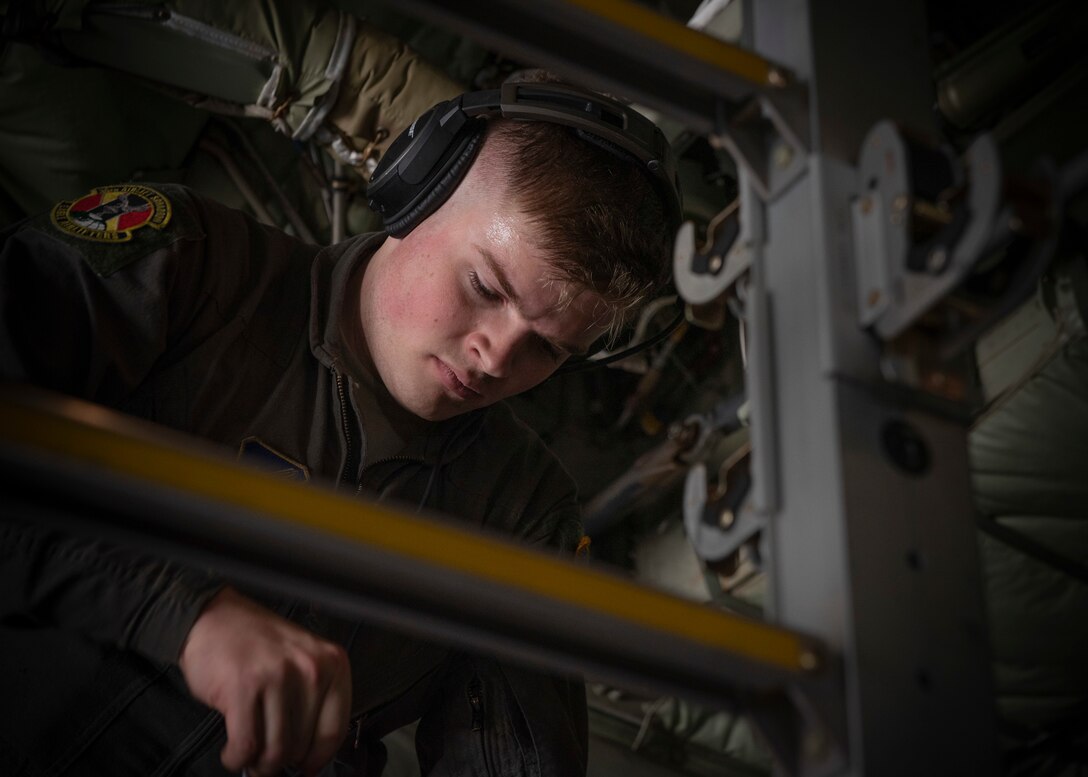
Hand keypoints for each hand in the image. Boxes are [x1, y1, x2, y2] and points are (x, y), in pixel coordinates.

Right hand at [178, 588, 350, 776]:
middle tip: (267, 759)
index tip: (308, 768)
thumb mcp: (299, 660)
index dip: (318, 758)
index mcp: (330, 663)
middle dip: (281, 761)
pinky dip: (237, 758)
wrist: (211, 617)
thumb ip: (312, 700)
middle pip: (302, 745)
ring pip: (275, 750)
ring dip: (258, 764)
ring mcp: (277, 677)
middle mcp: (309, 669)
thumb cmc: (254, 640)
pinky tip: (234, 751)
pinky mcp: (244, 687)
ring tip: (250, 756)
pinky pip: (246, 745)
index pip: (335, 729)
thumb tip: (311, 752)